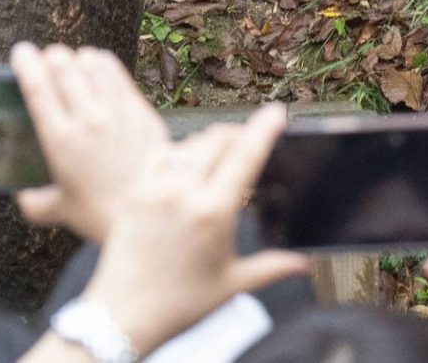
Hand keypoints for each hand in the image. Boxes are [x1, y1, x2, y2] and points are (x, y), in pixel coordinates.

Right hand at [11, 42, 170, 240]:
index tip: (21, 52)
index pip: (38, 89)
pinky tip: (99, 62)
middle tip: (47, 55)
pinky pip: (119, 76)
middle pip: (65, 69)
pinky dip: (105, 63)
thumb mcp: (60, 210)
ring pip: (93, 66)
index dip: (27, 64)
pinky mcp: (140, 110)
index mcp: (60, 140)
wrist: (150, 208)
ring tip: (72, 59)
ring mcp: (116, 112)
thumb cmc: (102, 213)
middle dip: (52, 56)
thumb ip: (36, 202)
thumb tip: (22, 196)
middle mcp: (87, 120)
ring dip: (78, 57)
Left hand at [81, 104, 307, 355]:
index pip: (245, 156)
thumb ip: (272, 268)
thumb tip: (305, 265)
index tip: (276, 112)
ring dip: (208, 144)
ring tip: (219, 158)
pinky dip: (177, 152)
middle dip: (237, 136)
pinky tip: (184, 164)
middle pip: (217, 141)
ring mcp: (155, 189)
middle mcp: (183, 193)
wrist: (122, 316)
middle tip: (248, 142)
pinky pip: (160, 154)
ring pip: (189, 144)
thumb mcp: (232, 284)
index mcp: (213, 212)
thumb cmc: (178, 304)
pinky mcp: (134, 192)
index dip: (263, 129)